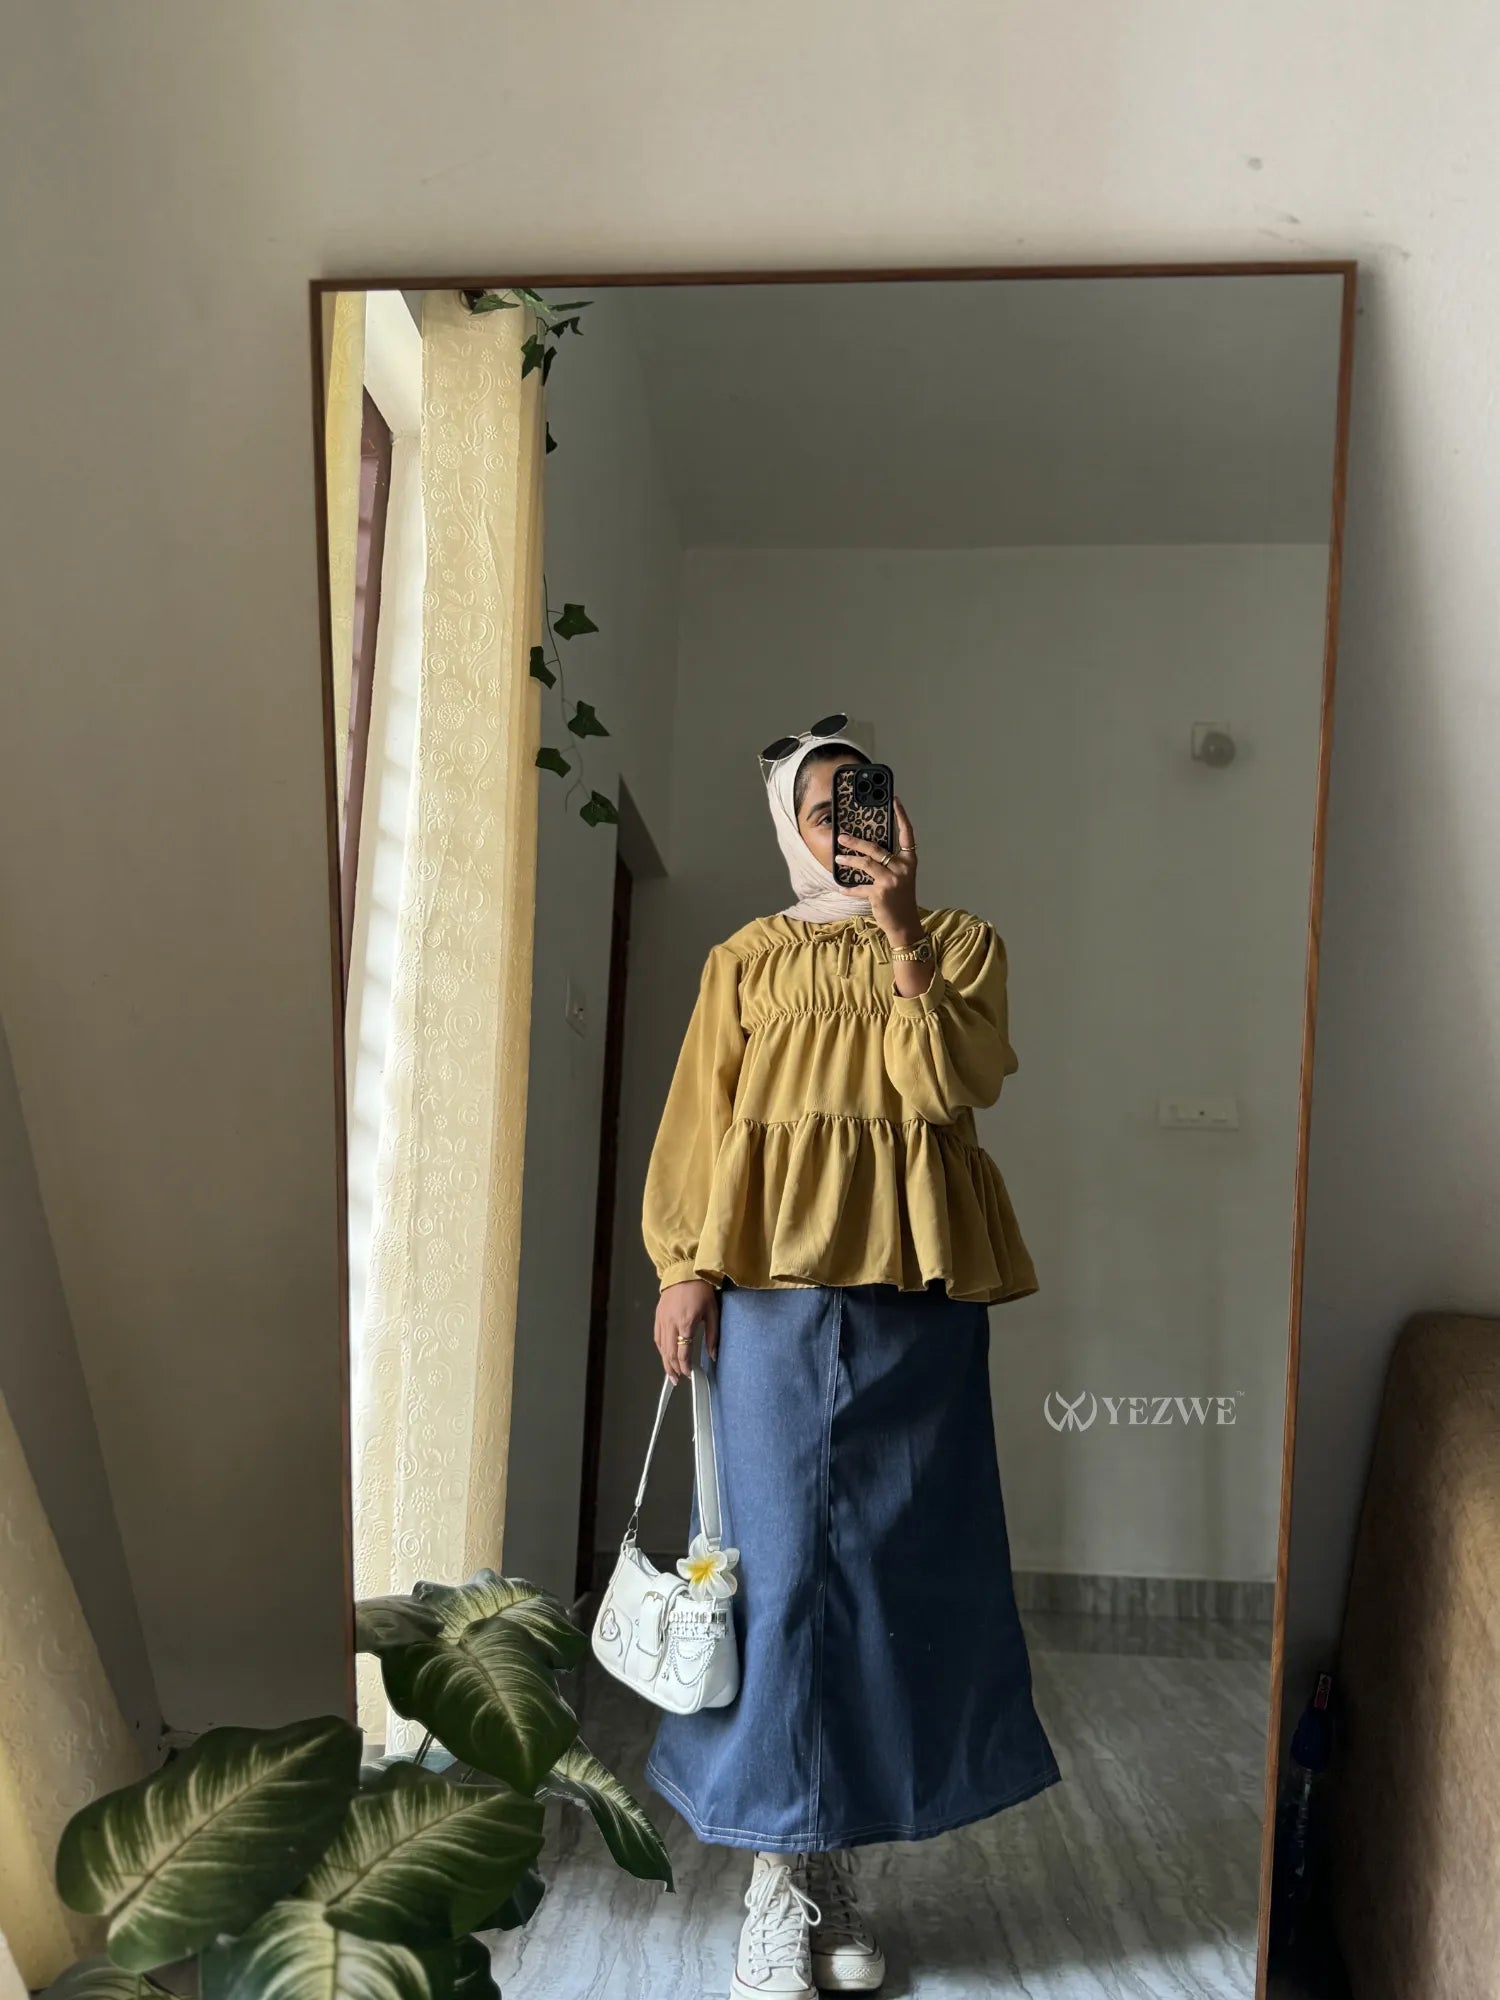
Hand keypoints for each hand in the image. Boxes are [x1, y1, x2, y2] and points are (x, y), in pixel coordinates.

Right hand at [655, 1279, 718, 1379]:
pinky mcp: (658, 1316)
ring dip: (665, 1362)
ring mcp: (662, 1320)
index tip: (690, 1374)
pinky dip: (661, 1349)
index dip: (685, 1366)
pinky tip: (665, 1355)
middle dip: (673, 1369)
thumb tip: (713, 1355)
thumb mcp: (712, 1312)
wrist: (684, 1271)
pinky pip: (657, 1337)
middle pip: (669, 1353)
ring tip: (670, 1373)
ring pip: (661, 1347)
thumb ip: (712, 1335)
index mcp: (686, 1323)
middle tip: (677, 1380)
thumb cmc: (700, 1290)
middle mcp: (671, 1324)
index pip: (683, 1352)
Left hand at [834, 796, 921, 941]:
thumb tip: (868, 849)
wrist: (905, 924)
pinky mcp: (880, 893)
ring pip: (865, 863)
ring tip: (838, 858)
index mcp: (909, 860)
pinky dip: (849, 888)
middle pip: (876, 848)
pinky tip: (841, 888)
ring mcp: (891, 880)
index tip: (894, 800)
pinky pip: (859, 887)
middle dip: (856, 842)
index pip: (907, 834)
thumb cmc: (901, 899)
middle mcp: (902, 868)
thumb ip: (890, 863)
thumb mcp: (901, 877)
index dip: (901, 816)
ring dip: (849, 860)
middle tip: (842, 837)